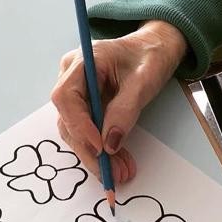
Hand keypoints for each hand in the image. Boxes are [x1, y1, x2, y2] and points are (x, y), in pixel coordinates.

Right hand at [51, 20, 187, 182]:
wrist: (155, 47)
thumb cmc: (150, 55)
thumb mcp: (144, 80)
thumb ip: (126, 110)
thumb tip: (110, 144)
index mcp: (83, 61)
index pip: (66, 97)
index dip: (80, 125)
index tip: (100, 148)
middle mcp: (72, 76)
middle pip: (69, 119)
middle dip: (90, 150)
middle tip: (111, 174)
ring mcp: (77, 91)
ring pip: (77, 130)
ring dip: (97, 155)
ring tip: (120, 173)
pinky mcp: (87, 104)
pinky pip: (89, 130)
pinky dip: (103, 149)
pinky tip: (118, 163)